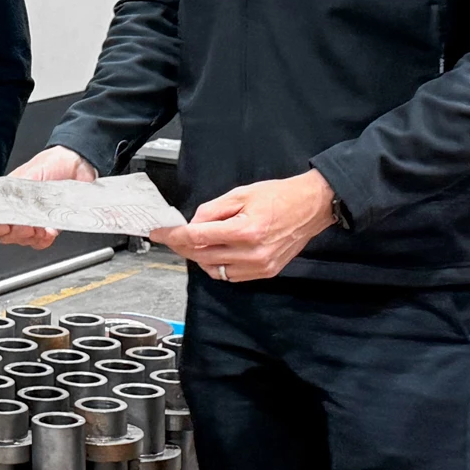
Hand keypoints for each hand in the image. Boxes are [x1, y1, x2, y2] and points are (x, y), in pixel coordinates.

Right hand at [0, 146, 98, 248]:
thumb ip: (18, 191)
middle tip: (26, 227)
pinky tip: (49, 232)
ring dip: (30, 238)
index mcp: (7, 195)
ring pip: (22, 240)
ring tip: (39, 229)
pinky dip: (44, 240)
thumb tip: (11, 204)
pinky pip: (41, 241)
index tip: (4, 225)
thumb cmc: (53, 164)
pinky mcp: (49, 226)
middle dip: (15, 234)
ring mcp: (33, 219)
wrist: (78, 164)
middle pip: (5, 233)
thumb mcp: (31, 174)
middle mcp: (18, 209)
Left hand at [150, 169, 336, 282]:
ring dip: (199, 257)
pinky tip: (215, 251)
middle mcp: (252, 253)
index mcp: (244, 230)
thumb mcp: (239, 194)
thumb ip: (211, 210)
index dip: (173, 236)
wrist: (310, 206)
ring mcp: (260, 266)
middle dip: (182, 246)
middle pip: (202, 255)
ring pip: (214, 270)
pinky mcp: (266, 272)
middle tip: (172, 236)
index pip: (197, 237)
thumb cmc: (278, 196)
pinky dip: (217, 265)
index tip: (158, 233)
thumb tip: (192, 224)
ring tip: (196, 242)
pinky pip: (231, 275)